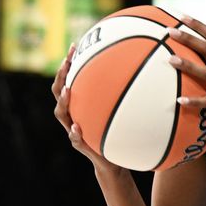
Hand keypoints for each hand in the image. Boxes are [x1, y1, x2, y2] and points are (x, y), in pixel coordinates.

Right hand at [52, 45, 121, 174]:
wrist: (114, 160)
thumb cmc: (119, 130)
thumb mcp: (122, 110)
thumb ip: (126, 93)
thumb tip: (147, 67)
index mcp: (81, 104)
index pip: (70, 79)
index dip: (69, 64)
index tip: (75, 46)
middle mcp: (73, 114)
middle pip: (59, 92)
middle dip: (61, 76)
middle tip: (67, 62)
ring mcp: (73, 129)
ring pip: (61, 114)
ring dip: (63, 101)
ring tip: (67, 90)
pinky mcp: (81, 145)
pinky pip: (75, 139)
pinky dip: (74, 133)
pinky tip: (77, 126)